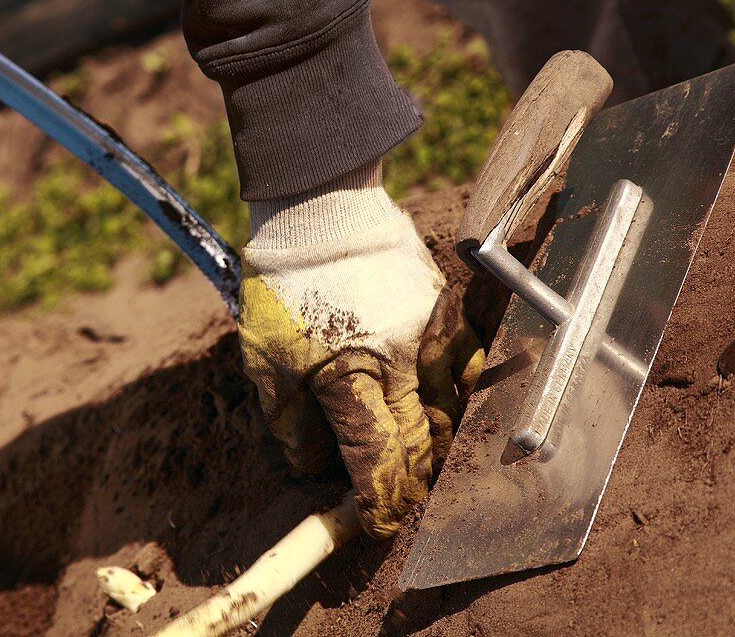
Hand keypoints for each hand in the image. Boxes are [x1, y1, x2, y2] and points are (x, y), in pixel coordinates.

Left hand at [239, 209, 482, 536]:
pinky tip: (447, 401)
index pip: (376, 458)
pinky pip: (469, 361)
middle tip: (400, 496)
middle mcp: (399, 361)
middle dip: (411, 480)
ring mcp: (429, 333)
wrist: (319, 212)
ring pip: (453, 407)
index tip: (375, 521)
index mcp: (347, 376)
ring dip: (439, 440)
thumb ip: (289, 421)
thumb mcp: (265, 359)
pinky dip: (462, 391)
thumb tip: (312, 466)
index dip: (379, 500)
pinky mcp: (444, 309)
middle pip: (422, 443)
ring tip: (422, 456)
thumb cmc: (284, 287)